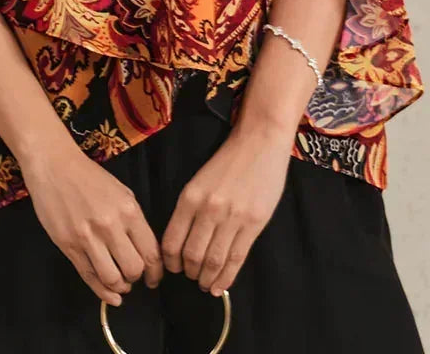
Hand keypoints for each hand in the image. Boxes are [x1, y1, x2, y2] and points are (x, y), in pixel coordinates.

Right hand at [22, 145, 164, 307]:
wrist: (55, 166)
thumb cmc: (89, 177)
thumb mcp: (122, 193)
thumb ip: (134, 221)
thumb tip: (145, 251)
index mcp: (129, 210)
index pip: (151, 252)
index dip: (156, 272)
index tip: (155, 278)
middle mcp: (110, 225)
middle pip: (134, 269)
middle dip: (137, 278)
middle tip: (134, 277)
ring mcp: (88, 237)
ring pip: (112, 278)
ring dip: (120, 286)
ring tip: (120, 282)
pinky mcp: (69, 246)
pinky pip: (89, 277)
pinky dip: (102, 292)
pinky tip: (109, 295)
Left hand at [159, 125, 291, 295]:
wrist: (259, 142)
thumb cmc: (228, 160)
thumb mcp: (199, 180)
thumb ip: (191, 209)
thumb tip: (183, 242)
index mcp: (190, 197)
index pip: (172, 241)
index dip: (170, 262)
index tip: (174, 268)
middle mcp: (208, 210)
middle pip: (192, 256)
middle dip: (189, 273)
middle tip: (191, 277)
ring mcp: (232, 218)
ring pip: (213, 261)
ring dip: (206, 279)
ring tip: (205, 284)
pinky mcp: (253, 224)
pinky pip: (236, 259)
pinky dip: (226, 278)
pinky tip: (220, 286)